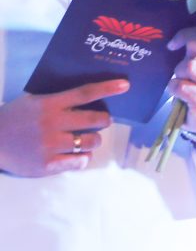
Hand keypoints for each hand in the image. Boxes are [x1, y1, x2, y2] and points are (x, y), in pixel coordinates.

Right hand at [0, 80, 127, 176]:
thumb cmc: (14, 119)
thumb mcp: (32, 102)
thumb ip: (57, 100)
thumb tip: (90, 96)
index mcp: (49, 105)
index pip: (84, 93)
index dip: (107, 88)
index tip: (125, 85)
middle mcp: (52, 123)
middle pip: (95, 120)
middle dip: (104, 121)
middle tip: (102, 121)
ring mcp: (50, 145)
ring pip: (91, 142)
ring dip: (93, 140)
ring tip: (86, 140)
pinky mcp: (47, 165)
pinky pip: (80, 161)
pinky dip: (82, 157)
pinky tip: (75, 154)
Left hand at [165, 28, 195, 133]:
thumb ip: (190, 38)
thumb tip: (172, 44)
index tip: (188, 48)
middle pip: (194, 61)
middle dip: (183, 65)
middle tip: (188, 72)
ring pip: (188, 71)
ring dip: (179, 77)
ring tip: (186, 83)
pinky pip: (181, 88)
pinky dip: (174, 89)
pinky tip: (183, 95)